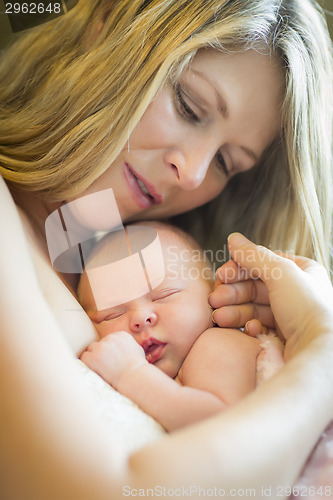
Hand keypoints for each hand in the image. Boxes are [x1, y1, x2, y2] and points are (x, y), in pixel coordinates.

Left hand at [80, 331, 146, 388]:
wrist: (134, 376)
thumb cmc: (138, 367)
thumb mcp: (137, 349)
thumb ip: (127, 344)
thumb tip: (122, 346)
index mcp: (120, 334)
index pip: (108, 339)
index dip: (109, 350)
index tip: (113, 359)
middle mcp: (110, 338)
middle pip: (99, 343)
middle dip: (101, 353)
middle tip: (106, 364)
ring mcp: (100, 347)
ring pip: (91, 349)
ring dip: (94, 357)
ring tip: (101, 368)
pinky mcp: (93, 357)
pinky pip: (84, 357)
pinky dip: (87, 363)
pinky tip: (95, 369)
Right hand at [210, 233, 332, 359]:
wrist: (320, 351)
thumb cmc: (308, 308)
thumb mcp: (280, 272)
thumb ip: (253, 255)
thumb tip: (233, 238)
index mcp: (302, 271)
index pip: (262, 263)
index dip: (239, 268)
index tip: (221, 275)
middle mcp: (297, 292)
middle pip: (254, 287)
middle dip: (232, 292)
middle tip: (214, 298)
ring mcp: (290, 315)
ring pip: (253, 308)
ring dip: (234, 311)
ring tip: (219, 317)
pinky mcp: (283, 337)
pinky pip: (260, 327)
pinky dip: (249, 326)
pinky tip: (249, 329)